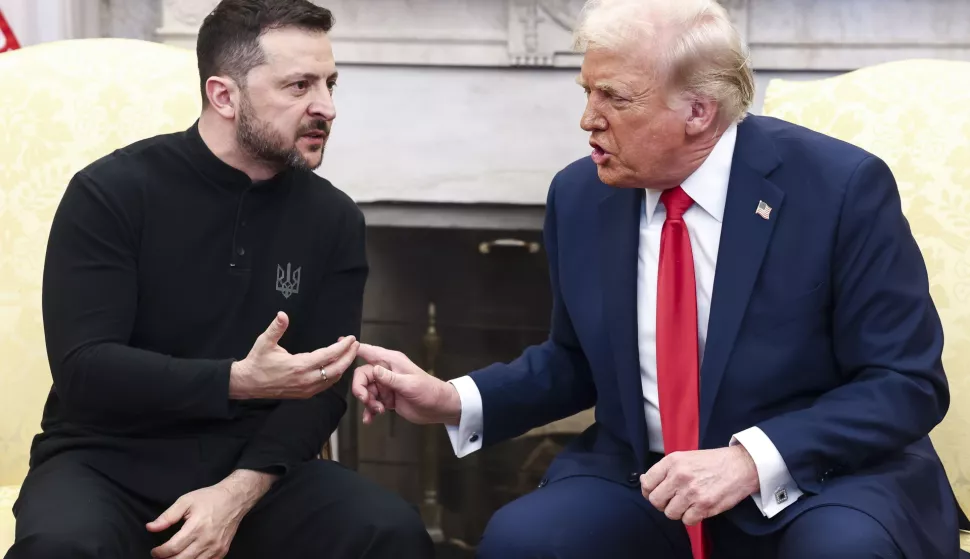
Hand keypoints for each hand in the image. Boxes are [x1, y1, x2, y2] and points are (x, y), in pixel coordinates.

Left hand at [146, 470, 273, 558]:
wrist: (235, 499)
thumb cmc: (210, 498)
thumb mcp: (186, 501)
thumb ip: (167, 516)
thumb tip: (150, 527)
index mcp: (196, 527)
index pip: (172, 548)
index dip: (159, 553)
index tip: (155, 551)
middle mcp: (207, 540)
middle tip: (161, 557)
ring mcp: (216, 548)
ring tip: (173, 558)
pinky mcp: (222, 551)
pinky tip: (188, 557)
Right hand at [229, 311, 357, 399]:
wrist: (248, 384)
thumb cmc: (257, 362)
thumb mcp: (264, 342)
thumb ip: (276, 328)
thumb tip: (282, 315)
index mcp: (299, 366)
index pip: (328, 356)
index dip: (343, 347)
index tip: (351, 339)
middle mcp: (306, 379)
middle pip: (337, 369)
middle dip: (349, 357)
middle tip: (356, 345)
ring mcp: (306, 389)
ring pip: (333, 379)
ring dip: (344, 366)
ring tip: (349, 353)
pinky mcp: (305, 394)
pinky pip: (326, 385)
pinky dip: (335, 375)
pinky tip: (337, 366)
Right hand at [352, 343, 461, 424]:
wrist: (439, 408)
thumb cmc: (429, 391)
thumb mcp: (410, 384)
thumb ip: (390, 378)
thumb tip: (373, 369)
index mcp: (392, 361)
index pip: (369, 351)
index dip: (354, 348)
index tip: (339, 343)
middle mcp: (386, 371)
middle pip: (362, 376)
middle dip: (361, 389)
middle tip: (367, 400)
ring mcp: (386, 385)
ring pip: (365, 391)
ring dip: (367, 402)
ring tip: (378, 411)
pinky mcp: (387, 398)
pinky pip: (372, 403)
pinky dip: (369, 411)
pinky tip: (369, 419)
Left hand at [640, 446, 758, 525]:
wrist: (740, 466)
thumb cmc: (712, 462)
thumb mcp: (685, 457)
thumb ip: (665, 470)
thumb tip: (645, 481)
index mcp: (672, 461)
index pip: (647, 482)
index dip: (649, 491)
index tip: (655, 492)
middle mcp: (679, 476)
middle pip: (655, 500)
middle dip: (662, 503)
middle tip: (673, 500)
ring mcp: (691, 492)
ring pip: (670, 513)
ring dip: (678, 512)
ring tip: (688, 504)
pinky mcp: (704, 505)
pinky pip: (687, 521)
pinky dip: (691, 518)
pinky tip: (698, 508)